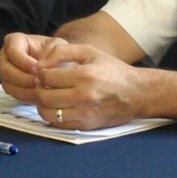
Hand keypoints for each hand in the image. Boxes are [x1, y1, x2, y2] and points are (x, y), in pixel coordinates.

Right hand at [0, 32, 66, 102]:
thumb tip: (40, 66)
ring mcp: (4, 72)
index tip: (39, 70)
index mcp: (14, 41)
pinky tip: (39, 95)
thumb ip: (52, 52)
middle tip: (40, 82)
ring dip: (25, 89)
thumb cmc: (55, 53)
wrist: (57, 66)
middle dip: (24, 78)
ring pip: (8, 84)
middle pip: (6, 70)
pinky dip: (26, 96)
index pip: (13, 51)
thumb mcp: (59, 46)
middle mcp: (4, 56)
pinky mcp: (9, 85)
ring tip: (42, 90)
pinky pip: (13, 93)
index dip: (25, 62)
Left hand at [29, 42, 143, 130]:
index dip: (40, 74)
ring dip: (42, 105)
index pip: (46, 77)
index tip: (44, 72)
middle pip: (44, 97)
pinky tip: (58, 106)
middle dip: (38, 89)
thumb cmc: (112, 70)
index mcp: (84, 75)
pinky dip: (53, 116)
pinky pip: (59, 124)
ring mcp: (85, 113)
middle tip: (42, 85)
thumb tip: (40, 64)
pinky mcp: (87, 125)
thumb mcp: (90, 52)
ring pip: (48, 113)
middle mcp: (84, 96)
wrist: (137, 93)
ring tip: (48, 96)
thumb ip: (62, 52)